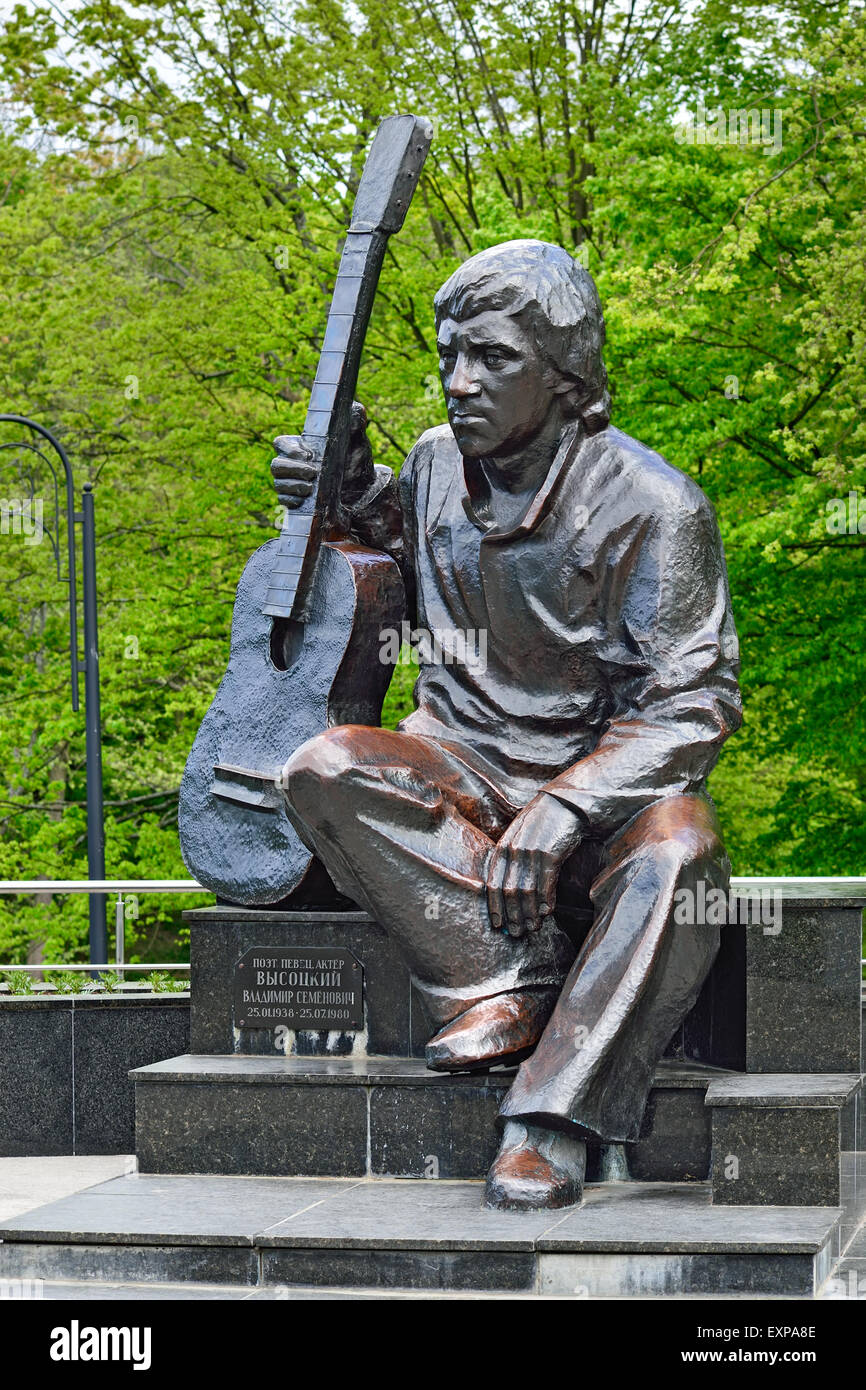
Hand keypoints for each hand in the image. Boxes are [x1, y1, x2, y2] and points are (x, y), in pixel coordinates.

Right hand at [271, 401, 373, 510]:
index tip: (310, 455)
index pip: (280, 443)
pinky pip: (283, 501)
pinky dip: (292, 500)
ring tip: (311, 488)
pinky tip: (305, 499)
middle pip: (276, 465)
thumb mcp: (357, 439)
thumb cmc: (354, 459)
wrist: (361, 488)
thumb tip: (356, 408)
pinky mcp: (294, 499)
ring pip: (278, 484)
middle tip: (313, 473)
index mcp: (299, 445)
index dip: (290, 450)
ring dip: (293, 486)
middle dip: (292, 469)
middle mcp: (290, 463)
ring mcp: (290, 482)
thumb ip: (355, 422)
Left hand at [486, 793, 582, 937]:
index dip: (495, 907)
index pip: (493, 884)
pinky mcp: (550, 853)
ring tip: (534, 928)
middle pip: (509, 891)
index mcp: (502, 847)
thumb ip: (511, 861)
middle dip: (512, 916)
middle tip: (518, 933)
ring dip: (530, 913)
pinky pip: (545, 883)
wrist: (564, 804)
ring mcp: (531, 851)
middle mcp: (513, 850)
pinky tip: (548, 913)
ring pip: (526, 891)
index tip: (498, 926)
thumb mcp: (518, 838)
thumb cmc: (540, 825)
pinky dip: (546, 901)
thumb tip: (509, 894)